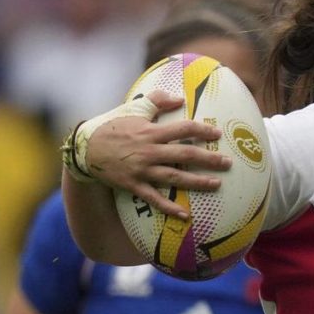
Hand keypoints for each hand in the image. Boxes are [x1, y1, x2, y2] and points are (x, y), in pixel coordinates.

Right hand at [83, 90, 230, 215]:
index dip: (202, 130)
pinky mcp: (134, 185)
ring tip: (216, 185)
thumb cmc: (112, 126)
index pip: (183, 129)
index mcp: (151, 132)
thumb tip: (180, 98)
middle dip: (208, 159)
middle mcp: (149, 151)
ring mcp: (142, 170)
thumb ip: (157, 100)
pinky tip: (185, 215)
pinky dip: (169, 207)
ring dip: (197, 182)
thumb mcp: (133, 108)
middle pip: (185, 154)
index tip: (217, 135)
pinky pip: (154, 199)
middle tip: (227, 163)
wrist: (86, 148)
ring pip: (175, 177)